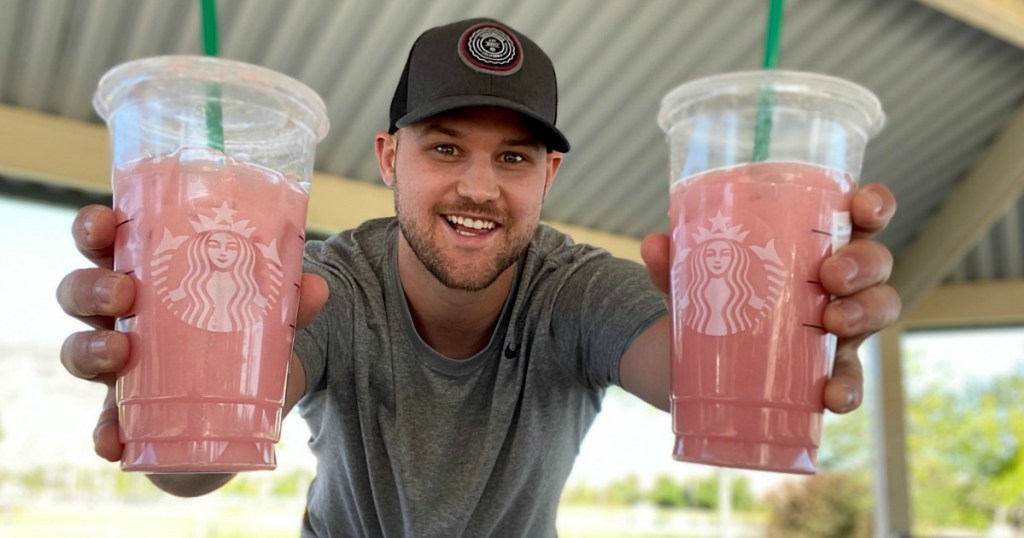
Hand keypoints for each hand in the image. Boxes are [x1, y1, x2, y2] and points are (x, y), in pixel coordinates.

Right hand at [56, 204, 328, 462]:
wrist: (248, 411)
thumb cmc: (242, 339)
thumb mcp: (268, 316)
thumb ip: (291, 302)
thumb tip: (315, 287)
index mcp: (147, 276)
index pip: (105, 243)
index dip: (93, 229)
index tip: (105, 223)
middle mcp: (120, 318)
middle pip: (78, 292)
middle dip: (91, 287)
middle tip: (125, 292)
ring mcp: (117, 367)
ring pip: (77, 350)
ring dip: (89, 348)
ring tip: (120, 351)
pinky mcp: (126, 416)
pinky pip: (102, 425)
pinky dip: (103, 433)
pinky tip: (113, 440)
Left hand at [639, 183, 900, 414]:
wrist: (686, 366)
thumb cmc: (708, 302)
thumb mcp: (687, 281)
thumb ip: (673, 265)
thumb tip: (655, 244)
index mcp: (813, 245)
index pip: (858, 216)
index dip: (874, 206)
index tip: (861, 207)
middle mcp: (837, 283)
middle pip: (877, 263)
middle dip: (863, 263)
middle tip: (830, 274)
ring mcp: (838, 329)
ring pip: (878, 312)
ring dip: (864, 313)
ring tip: (834, 323)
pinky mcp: (826, 373)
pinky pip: (851, 379)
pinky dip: (848, 388)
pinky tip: (833, 395)